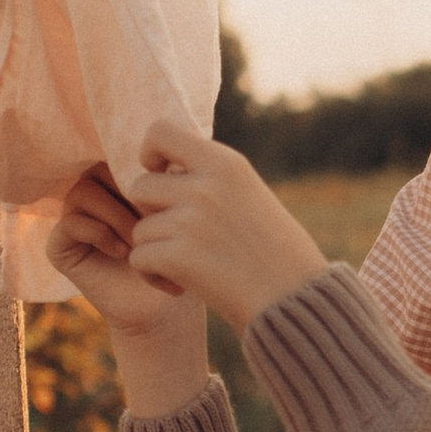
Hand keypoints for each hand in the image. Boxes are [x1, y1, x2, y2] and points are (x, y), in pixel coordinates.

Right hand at [48, 161, 209, 418]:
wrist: (169, 309)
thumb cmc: (186, 257)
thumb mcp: (186, 207)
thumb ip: (173, 169)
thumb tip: (169, 129)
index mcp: (121, 176)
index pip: (118, 148)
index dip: (142, 166)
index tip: (170, 190)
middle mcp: (95, 193)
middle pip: (99, 163)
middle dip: (130, 189)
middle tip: (155, 214)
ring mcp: (76, 218)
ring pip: (83, 189)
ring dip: (117, 212)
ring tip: (142, 237)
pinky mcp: (61, 246)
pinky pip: (70, 221)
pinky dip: (100, 232)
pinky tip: (125, 252)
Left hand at [124, 120, 326, 327]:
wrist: (292, 299)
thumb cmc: (275, 253)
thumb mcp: (249, 194)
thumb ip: (210, 178)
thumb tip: (165, 169)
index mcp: (224, 163)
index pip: (159, 132)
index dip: (150, 154)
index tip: (162, 176)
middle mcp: (204, 186)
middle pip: (140, 187)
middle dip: (152, 215)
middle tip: (178, 236)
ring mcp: (189, 221)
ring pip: (140, 230)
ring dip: (155, 251)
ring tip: (186, 267)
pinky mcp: (178, 257)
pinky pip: (139, 260)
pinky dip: (153, 277)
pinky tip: (181, 285)